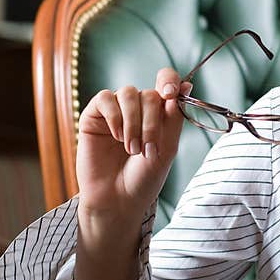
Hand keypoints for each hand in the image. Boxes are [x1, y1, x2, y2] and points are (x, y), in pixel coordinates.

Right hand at [75, 68, 191, 216]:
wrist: (117, 200)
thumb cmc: (144, 178)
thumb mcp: (168, 148)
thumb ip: (175, 117)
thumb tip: (186, 86)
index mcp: (159, 114)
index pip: (166, 82)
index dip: (169, 80)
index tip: (170, 93)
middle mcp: (138, 109)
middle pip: (149, 94)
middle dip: (151, 123)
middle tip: (147, 150)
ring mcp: (116, 111)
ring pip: (128, 93)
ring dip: (134, 122)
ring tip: (131, 149)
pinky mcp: (93, 116)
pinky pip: (104, 98)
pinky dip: (114, 116)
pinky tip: (116, 137)